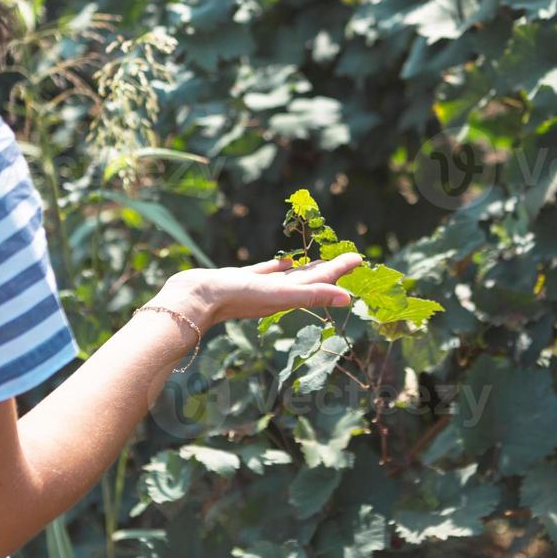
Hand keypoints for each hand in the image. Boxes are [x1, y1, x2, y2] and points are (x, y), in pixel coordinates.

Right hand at [153, 253, 363, 330]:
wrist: (197, 298)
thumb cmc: (238, 298)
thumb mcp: (280, 295)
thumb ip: (314, 295)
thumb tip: (348, 299)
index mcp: (289, 296)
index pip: (322, 281)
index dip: (341, 271)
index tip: (359, 260)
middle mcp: (278, 292)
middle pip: (311, 278)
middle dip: (331, 269)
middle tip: (350, 258)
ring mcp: (261, 286)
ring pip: (290, 275)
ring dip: (306, 268)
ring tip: (320, 260)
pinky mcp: (244, 279)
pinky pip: (267, 271)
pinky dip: (279, 266)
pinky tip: (285, 261)